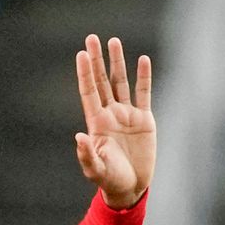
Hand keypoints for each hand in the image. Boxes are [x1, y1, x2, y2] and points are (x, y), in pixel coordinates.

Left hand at [75, 35, 155, 208]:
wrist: (130, 186)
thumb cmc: (109, 179)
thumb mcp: (95, 169)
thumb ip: (87, 154)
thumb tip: (79, 137)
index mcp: (96, 122)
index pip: (89, 92)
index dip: (85, 73)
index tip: (81, 54)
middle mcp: (109, 114)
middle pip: (102, 81)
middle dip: (97, 60)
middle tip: (91, 37)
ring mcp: (126, 115)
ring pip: (121, 82)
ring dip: (118, 62)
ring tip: (113, 41)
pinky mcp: (144, 120)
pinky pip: (144, 93)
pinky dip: (144, 77)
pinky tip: (142, 59)